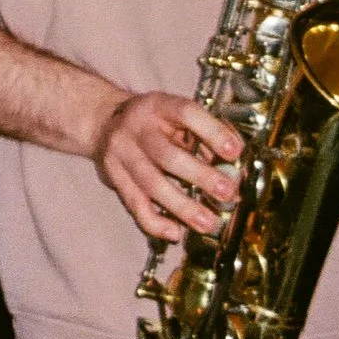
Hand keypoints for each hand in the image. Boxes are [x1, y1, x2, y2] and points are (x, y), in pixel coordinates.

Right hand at [93, 92, 242, 244]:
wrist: (104, 121)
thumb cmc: (152, 122)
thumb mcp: (175, 116)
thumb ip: (202, 136)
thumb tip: (232, 166)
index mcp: (158, 106)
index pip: (186, 113)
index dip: (212, 132)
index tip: (235, 151)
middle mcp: (136, 128)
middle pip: (167, 155)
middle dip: (200, 176)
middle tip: (227, 193)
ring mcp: (122, 154)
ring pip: (151, 184)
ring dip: (182, 207)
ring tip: (208, 222)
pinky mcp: (114, 178)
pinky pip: (134, 204)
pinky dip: (155, 222)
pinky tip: (175, 232)